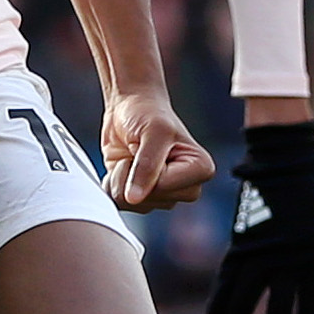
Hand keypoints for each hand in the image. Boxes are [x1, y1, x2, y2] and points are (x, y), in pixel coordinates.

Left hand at [102, 83, 216, 210]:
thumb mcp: (154, 131)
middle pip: (151, 201)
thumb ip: (147, 165)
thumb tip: (135, 198)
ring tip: (130, 157)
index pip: (164, 187)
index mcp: (200, 170)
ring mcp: (163, 194)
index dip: (147, 169)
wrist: (129, 108)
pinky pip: (121, 205)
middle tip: (137, 150)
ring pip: (135, 206)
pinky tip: (122, 168)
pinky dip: (113, 185)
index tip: (149, 146)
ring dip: (122, 180)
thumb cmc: (148, 113)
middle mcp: (186, 186)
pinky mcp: (142, 196)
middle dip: (133, 177)